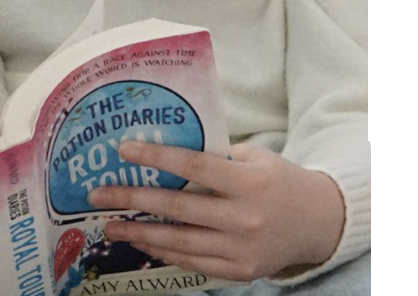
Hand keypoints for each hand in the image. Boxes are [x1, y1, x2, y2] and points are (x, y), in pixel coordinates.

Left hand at [85, 140, 344, 281]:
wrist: (318, 222)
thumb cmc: (279, 181)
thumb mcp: (255, 158)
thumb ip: (216, 156)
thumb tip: (166, 146)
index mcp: (250, 181)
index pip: (194, 166)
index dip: (157, 157)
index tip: (124, 150)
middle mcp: (245, 217)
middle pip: (178, 208)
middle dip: (134, 200)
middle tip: (99, 194)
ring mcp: (242, 248)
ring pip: (179, 241)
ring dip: (140, 234)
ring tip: (111, 226)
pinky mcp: (240, 271)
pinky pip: (193, 262)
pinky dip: (166, 252)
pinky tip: (144, 243)